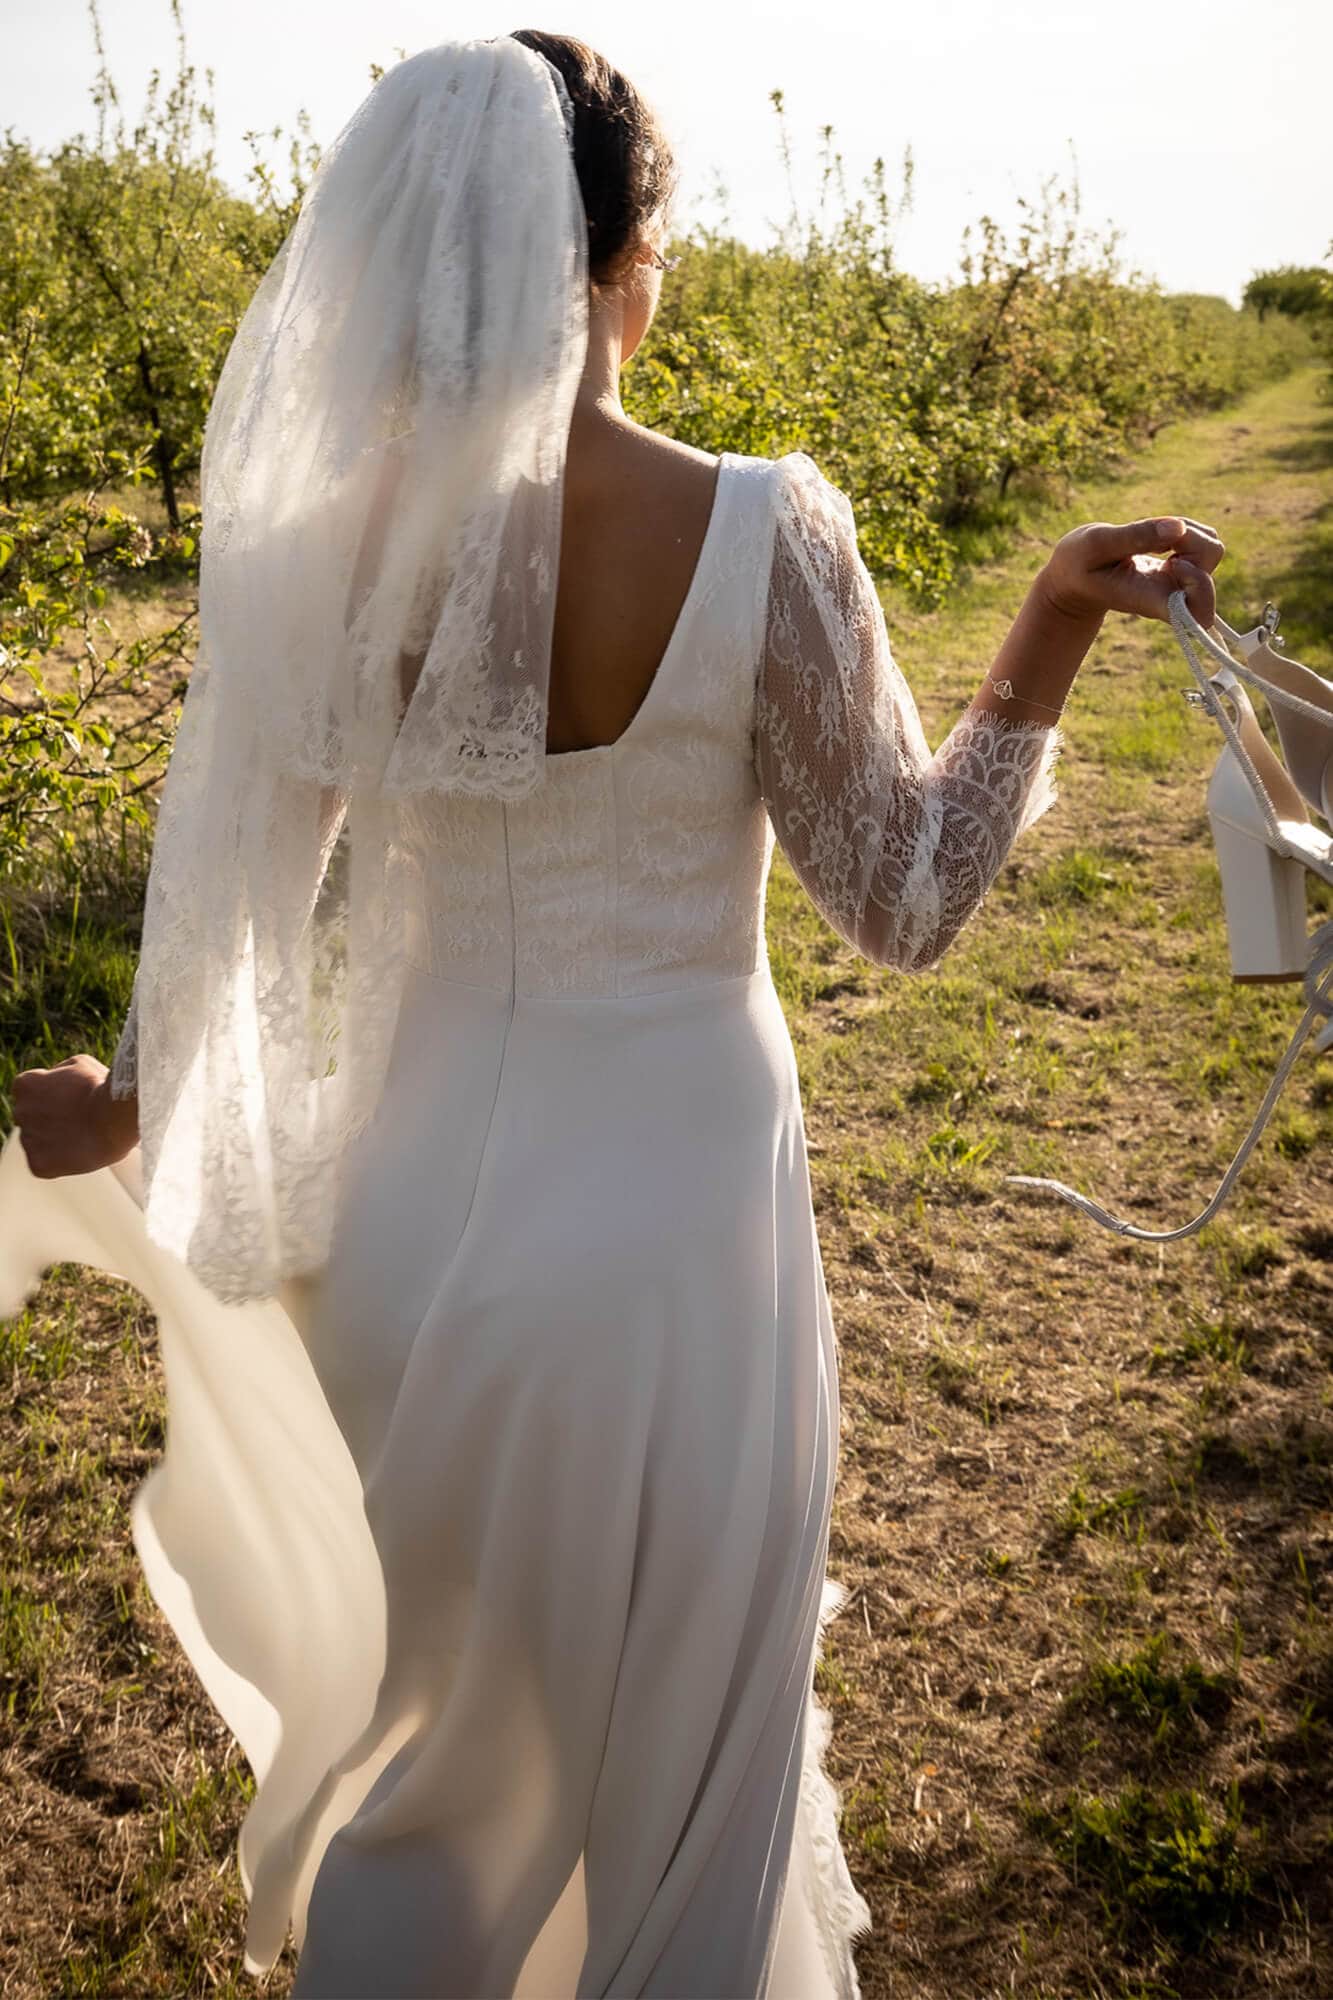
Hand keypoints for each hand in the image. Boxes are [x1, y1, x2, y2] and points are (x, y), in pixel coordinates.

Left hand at [11, 1054, 137, 1178]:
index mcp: (25, 1086)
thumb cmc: (102, 1089)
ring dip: (55, 1140)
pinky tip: (80, 1151)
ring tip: (84, 1136)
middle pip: (32, 1117)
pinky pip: (46, 1164)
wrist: (116, 1119)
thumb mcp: (80, 1065)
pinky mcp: (38, 1164)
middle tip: (79, 1118)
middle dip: (51, 1118)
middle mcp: (20, 1113)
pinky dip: (61, 1161)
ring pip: (38, 1142)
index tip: (72, 1099)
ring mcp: (28, 1140)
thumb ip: (60, 1072)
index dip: (53, 1095)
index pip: (31, 1092)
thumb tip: (57, 1080)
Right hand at [1038, 515, 1224, 628]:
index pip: (1200, 612)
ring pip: (1212, 546)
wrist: (1075, 577)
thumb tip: (1178, 527)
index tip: (1174, 562)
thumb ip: (1135, 536)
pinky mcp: (1184, 567)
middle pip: (1212, 560)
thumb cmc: (1078, 565)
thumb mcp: (1095, 544)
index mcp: (1152, 600)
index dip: (1201, 583)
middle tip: (1156, 535)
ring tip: (1150, 534)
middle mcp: (1174, 594)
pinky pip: (1203, 539)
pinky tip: (1156, 535)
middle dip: (1191, 537)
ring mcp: (1181, 582)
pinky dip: (1184, 529)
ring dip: (1186, 530)